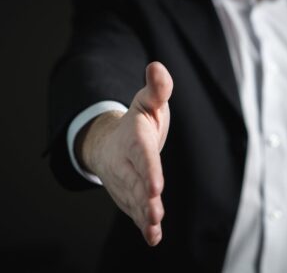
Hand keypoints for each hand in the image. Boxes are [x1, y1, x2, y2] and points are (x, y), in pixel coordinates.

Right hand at [77, 61, 172, 245]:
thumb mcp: (148, 102)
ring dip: (143, 215)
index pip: (143, 155)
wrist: (111, 141)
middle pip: (136, 181)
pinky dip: (142, 224)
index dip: (149, 170)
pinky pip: (134, 209)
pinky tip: (153, 237)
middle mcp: (127, 162)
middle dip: (144, 198)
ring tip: (152, 228)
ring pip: (134, 199)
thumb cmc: (136, 122)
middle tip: (154, 212)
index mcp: (135, 139)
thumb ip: (157, 89)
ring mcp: (126, 180)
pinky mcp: (128, 193)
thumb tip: (157, 66)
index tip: (155, 186)